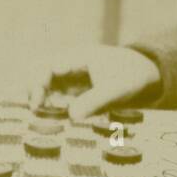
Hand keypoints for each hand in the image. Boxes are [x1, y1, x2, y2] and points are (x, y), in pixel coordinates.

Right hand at [27, 45, 161, 120]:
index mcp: (79, 57)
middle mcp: (69, 64)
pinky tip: (48, 119)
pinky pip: (54, 95)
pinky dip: (49, 105)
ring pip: (44, 84)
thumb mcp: (118, 89)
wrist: (143, 73)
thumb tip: (72, 116)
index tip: (37, 104)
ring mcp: (70, 76)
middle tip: (34, 111)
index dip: (38, 83)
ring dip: (39, 99)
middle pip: (39, 72)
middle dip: (33, 90)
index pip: (48, 66)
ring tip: (38, 117)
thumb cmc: (131, 76)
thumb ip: (96, 100)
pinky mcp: (73, 89)